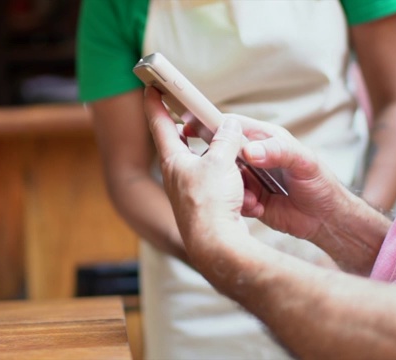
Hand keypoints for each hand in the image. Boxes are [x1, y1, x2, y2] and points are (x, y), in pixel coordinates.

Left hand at [144, 87, 249, 256]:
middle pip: (181, 145)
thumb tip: (230, 125)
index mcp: (173, 161)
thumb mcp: (221, 161)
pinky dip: (232, 184)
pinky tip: (245, 192)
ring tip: (237, 161)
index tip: (150, 88)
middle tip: (196, 120)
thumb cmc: (211, 203)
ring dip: (222, 162)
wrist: (217, 246)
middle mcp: (177, 177)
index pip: (160, 124)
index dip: (156, 104)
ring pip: (206, 167)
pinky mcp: (204, 208)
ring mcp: (189, 193)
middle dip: (191, 133)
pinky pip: (219, 187)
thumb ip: (226, 138)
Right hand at [213, 114, 347, 241]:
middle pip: (223, 153)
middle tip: (219, 174)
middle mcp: (254, 157)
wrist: (326, 219)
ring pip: (225, 178)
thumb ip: (278, 151)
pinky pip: (233, 199)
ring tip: (250, 197)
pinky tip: (256, 209)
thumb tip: (249, 151)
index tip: (192, 127)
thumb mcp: (304, 161)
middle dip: (217, 163)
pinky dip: (239, 204)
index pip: (234, 126)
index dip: (213, 125)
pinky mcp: (250, 199)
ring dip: (231, 188)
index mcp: (265, 139)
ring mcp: (250, 179)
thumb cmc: (320, 183)